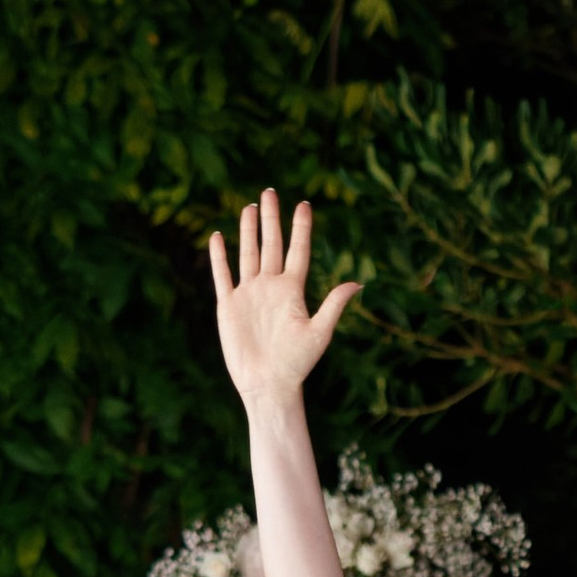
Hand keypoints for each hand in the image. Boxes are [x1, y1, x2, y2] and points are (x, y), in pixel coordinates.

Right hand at [208, 191, 357, 413]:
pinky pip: (223, 275)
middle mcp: (271, 287)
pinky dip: (219, 256)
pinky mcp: (229, 305)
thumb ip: (334, 306)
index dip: (301, 228)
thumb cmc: (297, 364)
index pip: (298, 251)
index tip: (304, 205)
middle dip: (271, 219)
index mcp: (293, 291)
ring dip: (248, 230)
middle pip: (271, 245)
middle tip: (270, 192)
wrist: (268, 385)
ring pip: (248, 253)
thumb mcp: (319, 333)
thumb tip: (357, 284)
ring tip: (250, 206)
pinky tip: (218, 236)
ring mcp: (249, 294)